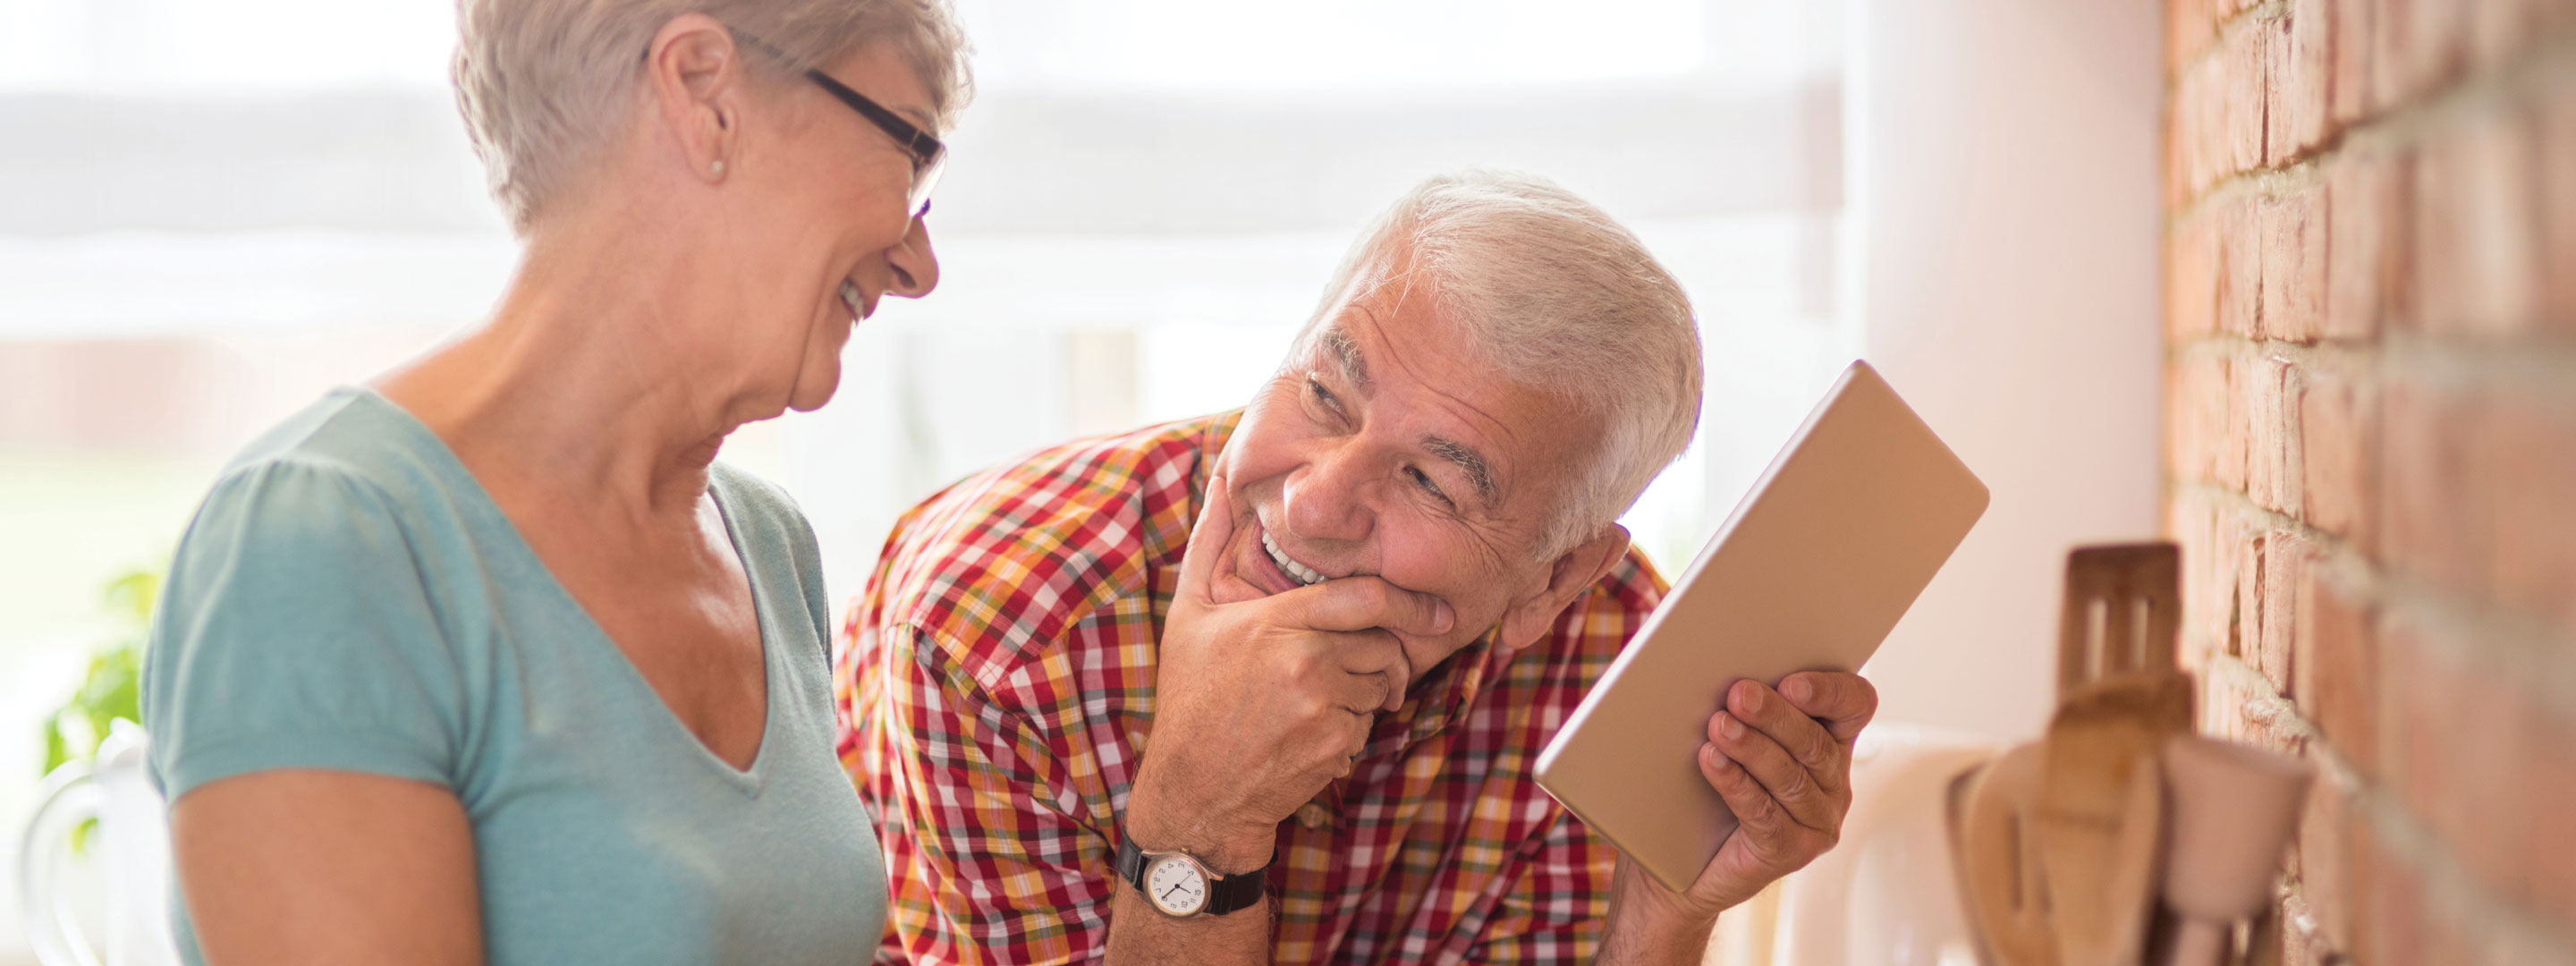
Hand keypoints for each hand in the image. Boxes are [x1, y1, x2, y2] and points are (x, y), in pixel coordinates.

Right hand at [1125, 476, 1454, 869]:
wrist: (1193, 787)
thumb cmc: (1191, 694)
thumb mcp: (1189, 612)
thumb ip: (1211, 541)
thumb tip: (1222, 476)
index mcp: (1276, 620)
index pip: (1366, 598)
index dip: (1411, 601)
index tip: (1440, 610)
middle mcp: (1304, 660)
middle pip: (1384, 645)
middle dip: (1384, 655)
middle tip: (1366, 667)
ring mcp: (1323, 707)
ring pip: (1381, 686)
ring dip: (1366, 692)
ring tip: (1318, 700)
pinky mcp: (1334, 747)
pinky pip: (1369, 725)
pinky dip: (1351, 728)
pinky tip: (1310, 732)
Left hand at [1613, 670, 1878, 934]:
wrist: (1682, 856)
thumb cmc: (1705, 782)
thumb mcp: (1729, 730)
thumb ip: (1740, 700)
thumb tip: (1716, 664)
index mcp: (1830, 739)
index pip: (1855, 704)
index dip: (1831, 690)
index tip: (1792, 681)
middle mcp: (1833, 780)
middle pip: (1814, 741)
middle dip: (1775, 716)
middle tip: (1739, 694)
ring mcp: (1817, 820)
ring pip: (1790, 777)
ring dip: (1753, 747)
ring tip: (1718, 726)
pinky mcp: (1791, 851)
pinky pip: (1766, 815)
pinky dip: (1738, 785)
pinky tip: (1713, 762)